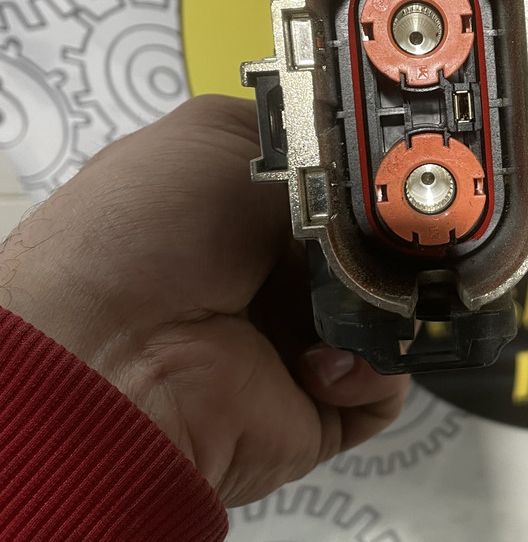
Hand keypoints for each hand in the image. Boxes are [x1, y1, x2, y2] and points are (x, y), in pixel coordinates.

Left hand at [0, 96, 408, 506]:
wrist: (110, 354)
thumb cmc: (141, 233)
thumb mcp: (216, 137)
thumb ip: (307, 138)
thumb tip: (372, 162)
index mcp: (249, 203)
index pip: (343, 177)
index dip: (373, 169)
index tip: (401, 163)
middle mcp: (277, 268)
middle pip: (381, 239)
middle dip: (393, 232)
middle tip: (394, 228)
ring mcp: (303, 336)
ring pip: (396, 306)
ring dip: (382, 299)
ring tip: (343, 299)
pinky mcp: (323, 403)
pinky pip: (387, 381)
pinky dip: (372, 367)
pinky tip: (320, 361)